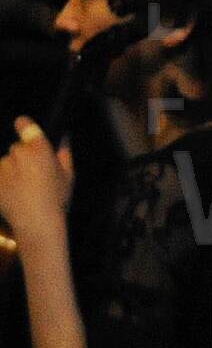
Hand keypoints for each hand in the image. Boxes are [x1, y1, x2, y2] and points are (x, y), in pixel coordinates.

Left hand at [0, 118, 73, 244]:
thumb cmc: (56, 199)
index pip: (25, 125)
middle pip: (17, 149)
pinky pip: (0, 177)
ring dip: (12, 172)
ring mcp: (2, 167)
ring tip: (24, 190)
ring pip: (6, 164)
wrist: (35, 222)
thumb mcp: (68, 177)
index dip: (24, 125)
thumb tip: (63, 143)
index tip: (22, 126)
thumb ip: (64, 156)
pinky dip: (4, 183)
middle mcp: (18, 153)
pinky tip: (15, 195)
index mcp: (39, 149)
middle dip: (23, 158)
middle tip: (34, 176)